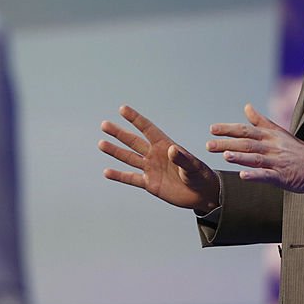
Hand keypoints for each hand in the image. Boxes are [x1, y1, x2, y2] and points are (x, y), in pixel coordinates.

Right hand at [99, 105, 220, 211]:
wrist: (201, 194)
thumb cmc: (200, 176)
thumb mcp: (193, 166)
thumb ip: (182, 158)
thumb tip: (172, 150)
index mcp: (165, 146)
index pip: (147, 129)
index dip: (135, 119)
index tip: (122, 109)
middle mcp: (155, 155)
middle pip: (133, 141)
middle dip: (119, 133)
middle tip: (104, 124)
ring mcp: (151, 169)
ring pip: (129, 158)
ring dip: (115, 151)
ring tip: (101, 143)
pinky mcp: (150, 184)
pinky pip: (132, 178)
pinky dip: (119, 176)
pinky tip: (107, 172)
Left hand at [207, 103, 303, 192]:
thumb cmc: (296, 149)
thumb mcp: (279, 131)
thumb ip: (260, 121)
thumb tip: (247, 107)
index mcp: (269, 136)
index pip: (246, 130)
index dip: (228, 129)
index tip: (212, 129)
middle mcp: (271, 147)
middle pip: (247, 144)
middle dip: (227, 144)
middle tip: (209, 145)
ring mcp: (276, 162)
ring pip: (256, 158)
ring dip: (240, 157)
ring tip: (225, 156)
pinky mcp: (282, 176)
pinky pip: (267, 176)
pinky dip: (255, 176)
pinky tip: (243, 176)